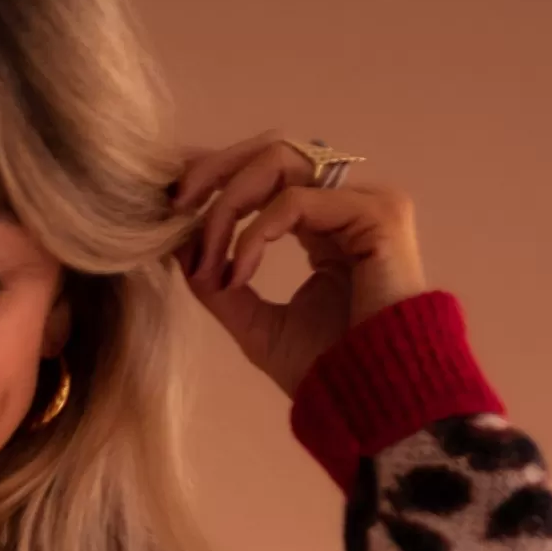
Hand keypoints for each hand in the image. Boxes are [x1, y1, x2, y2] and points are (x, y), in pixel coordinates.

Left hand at [167, 133, 428, 396]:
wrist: (372, 401)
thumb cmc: (327, 369)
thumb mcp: (256, 324)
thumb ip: (220, 283)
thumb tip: (179, 247)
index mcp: (324, 221)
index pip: (269, 169)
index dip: (219, 173)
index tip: (174, 202)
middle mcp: (348, 202)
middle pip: (275, 148)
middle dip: (217, 169)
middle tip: (176, 203)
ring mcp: (366, 201)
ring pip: (281, 163)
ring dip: (229, 205)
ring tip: (206, 257)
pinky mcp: (377, 212)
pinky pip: (296, 201)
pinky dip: (254, 235)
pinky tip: (238, 274)